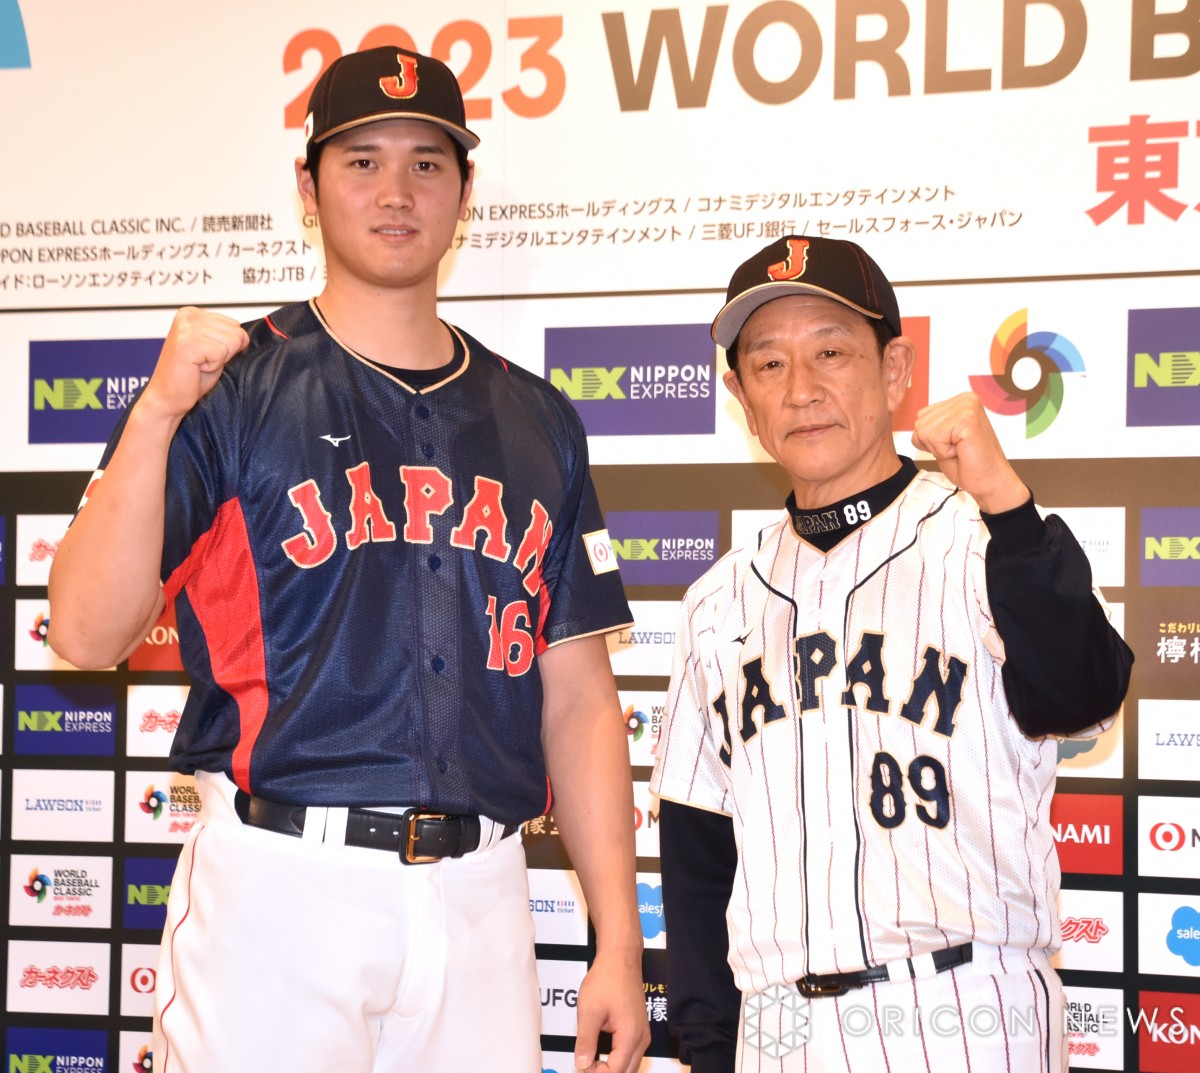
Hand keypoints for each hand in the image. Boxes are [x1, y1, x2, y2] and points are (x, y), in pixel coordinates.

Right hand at [138, 306, 248, 422]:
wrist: (167, 397)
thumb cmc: (190, 376)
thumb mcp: (214, 350)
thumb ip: (228, 338)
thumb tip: (245, 335)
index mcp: (192, 313)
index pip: (235, 325)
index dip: (227, 347)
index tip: (205, 355)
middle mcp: (187, 316)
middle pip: (236, 332)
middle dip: (224, 353)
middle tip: (201, 362)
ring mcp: (186, 328)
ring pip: (232, 342)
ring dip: (218, 360)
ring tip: (198, 364)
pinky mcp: (187, 343)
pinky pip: (221, 353)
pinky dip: (213, 366)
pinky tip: (196, 368)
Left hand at [573, 950, 649, 1072]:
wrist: (620, 958)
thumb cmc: (607, 978)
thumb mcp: (589, 1011)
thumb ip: (585, 1041)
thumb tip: (582, 1064)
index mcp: (630, 1036)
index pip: (615, 1072)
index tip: (582, 1065)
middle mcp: (641, 1038)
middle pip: (626, 1072)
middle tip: (586, 1064)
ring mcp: (643, 1033)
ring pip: (630, 1065)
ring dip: (613, 1068)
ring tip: (592, 1060)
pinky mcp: (639, 1028)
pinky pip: (631, 1054)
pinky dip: (618, 1059)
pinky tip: (603, 1053)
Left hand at [911, 392, 1028, 513]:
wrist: (990, 482)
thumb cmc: (967, 464)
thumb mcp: (943, 438)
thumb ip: (932, 423)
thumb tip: (917, 419)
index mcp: (960, 400)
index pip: (921, 416)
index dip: (930, 439)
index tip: (953, 444)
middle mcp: (965, 399)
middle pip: (919, 423)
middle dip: (932, 444)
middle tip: (957, 449)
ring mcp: (967, 407)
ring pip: (924, 431)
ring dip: (938, 448)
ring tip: (960, 450)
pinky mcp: (967, 419)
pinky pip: (934, 438)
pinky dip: (943, 452)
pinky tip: (961, 452)